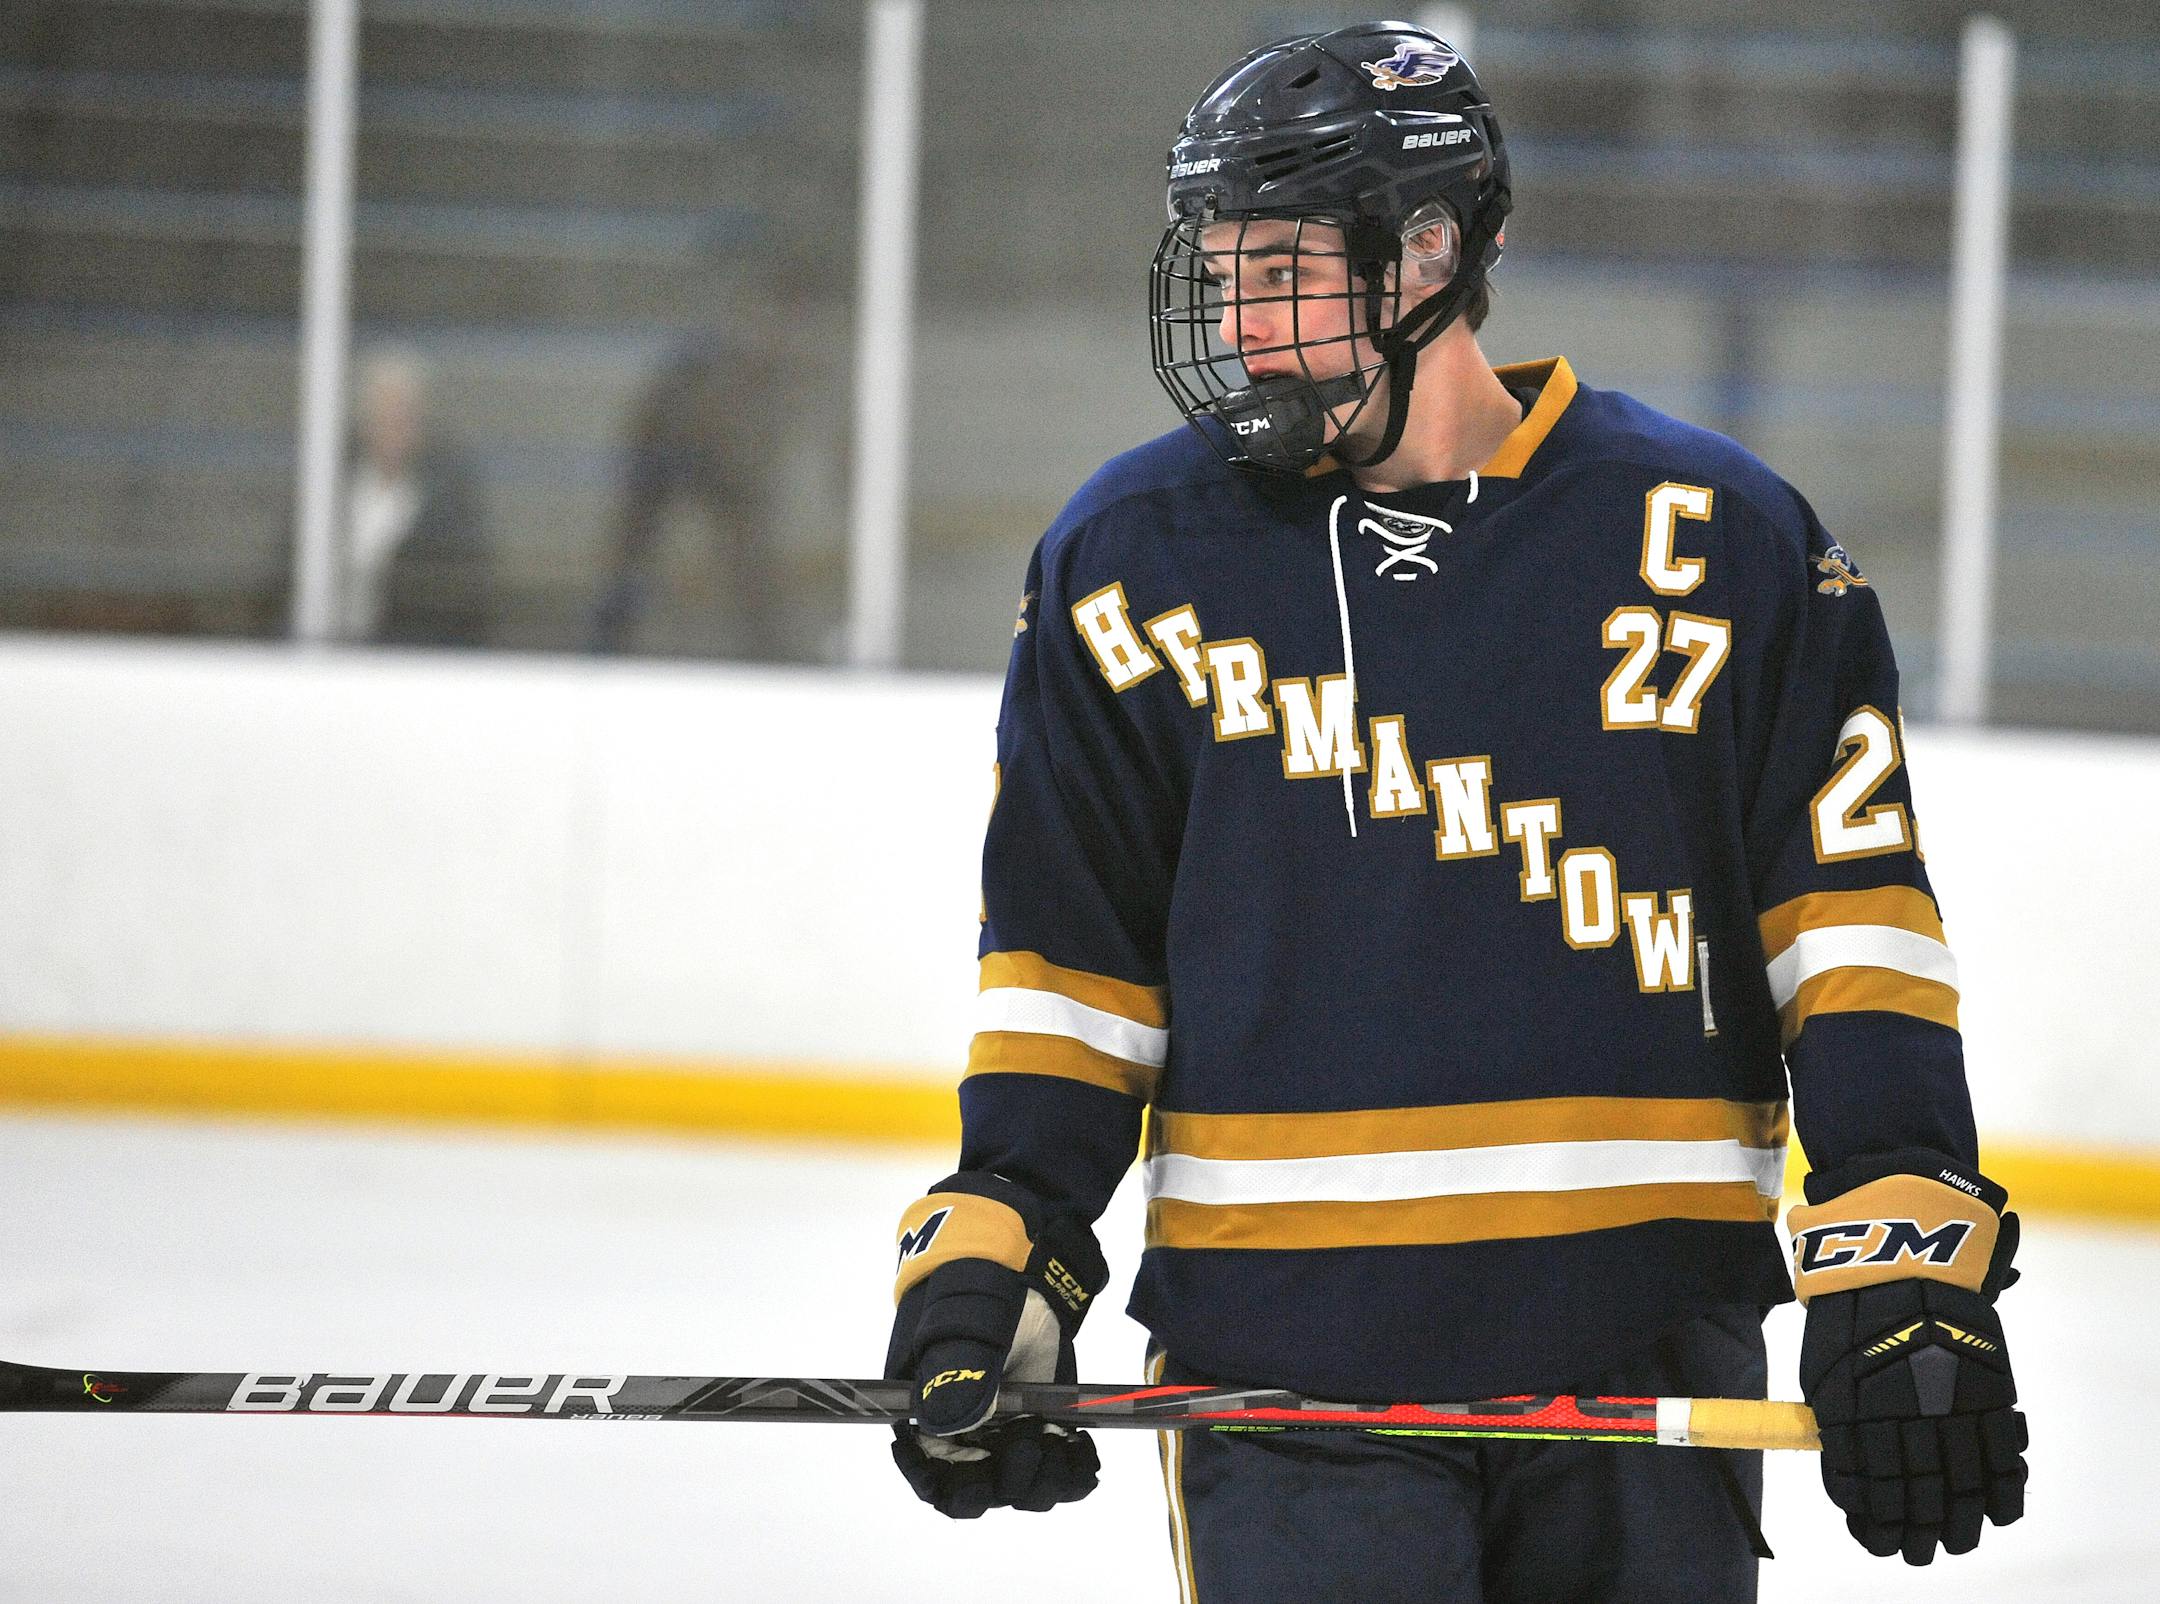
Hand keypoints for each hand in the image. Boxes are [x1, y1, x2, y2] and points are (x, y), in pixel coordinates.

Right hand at [884, 1172, 1106, 1518]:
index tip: (977, 1479)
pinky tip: (1084, 1453)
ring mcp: (1007, 1430)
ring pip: (1023, 1486)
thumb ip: (956, 1373)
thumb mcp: (963, 1323)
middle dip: (1008, 1481)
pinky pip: (1059, 1468)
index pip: (929, 1477)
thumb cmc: (976, 1285)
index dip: (949, 1489)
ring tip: (1063, 1443)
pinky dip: (1074, 1471)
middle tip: (1031, 1442)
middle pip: (983, 1490)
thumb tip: (950, 1425)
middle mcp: (966, 1432)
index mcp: (928, 1412)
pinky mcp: (1044, 1422)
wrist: (1024, 1260)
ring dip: (1045, 1478)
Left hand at [1791, 1151, 2026, 1563]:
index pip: (1862, 1486)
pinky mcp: (1988, 1387)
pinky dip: (2003, 1490)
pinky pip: (2001, 1453)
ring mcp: (1949, 1401)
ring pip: (1960, 1484)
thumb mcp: (1823, 1363)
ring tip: (1953, 1543)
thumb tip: (1846, 1471)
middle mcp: (1901, 1412)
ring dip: (1958, 1523)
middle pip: (1914, 1495)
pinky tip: (1997, 1513)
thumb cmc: (1849, 1307)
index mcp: (1850, 1408)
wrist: (1901, 1250)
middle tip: (1918, 1553)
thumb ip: (1835, 1420)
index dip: (1871, 1520)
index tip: (1876, 1538)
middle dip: (1915, 1532)